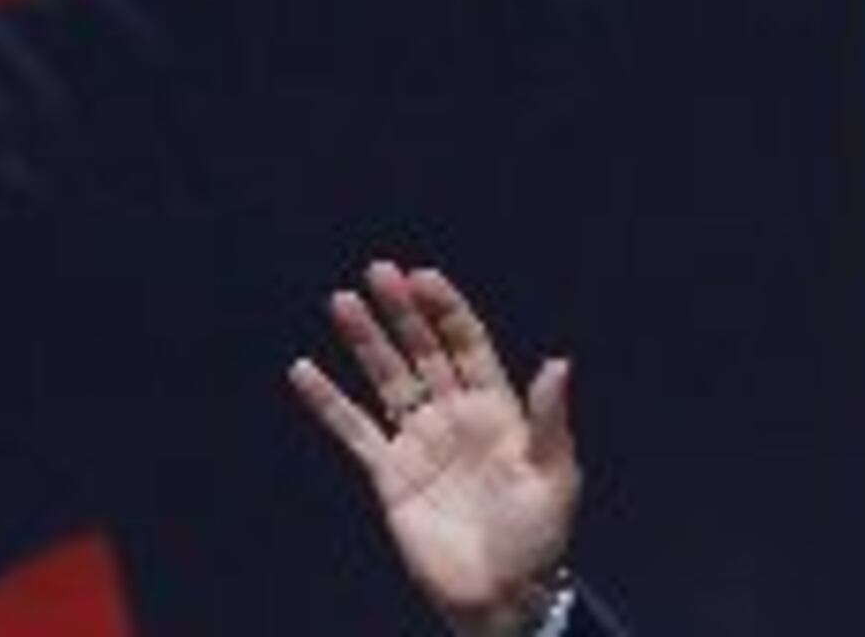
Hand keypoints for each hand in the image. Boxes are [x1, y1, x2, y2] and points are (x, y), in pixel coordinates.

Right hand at [289, 260, 580, 636]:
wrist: (501, 594)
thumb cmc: (537, 536)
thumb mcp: (555, 475)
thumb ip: (549, 418)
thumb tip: (559, 360)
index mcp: (497, 408)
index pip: (467, 344)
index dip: (447, 310)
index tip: (424, 276)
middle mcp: (454, 415)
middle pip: (423, 351)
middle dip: (402, 312)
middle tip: (378, 271)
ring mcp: (420, 442)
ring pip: (387, 380)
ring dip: (365, 342)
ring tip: (342, 302)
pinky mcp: (389, 475)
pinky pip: (354, 430)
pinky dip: (328, 402)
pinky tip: (305, 372)